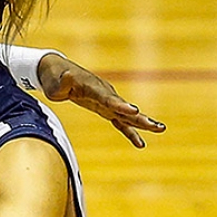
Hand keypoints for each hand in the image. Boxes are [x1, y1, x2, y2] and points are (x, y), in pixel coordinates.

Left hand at [37, 53, 163, 147]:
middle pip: (124, 108)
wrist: (59, 73)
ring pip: (127, 115)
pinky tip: (140, 144)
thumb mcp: (56, 81)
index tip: (134, 111)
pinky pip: (120, 122)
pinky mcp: (105, 109)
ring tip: (160, 129)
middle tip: (156, 125)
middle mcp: (106, 95)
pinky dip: (130, 132)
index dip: (120, 105)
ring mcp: (107, 102)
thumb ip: (63, 82)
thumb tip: (67, 77)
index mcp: (94, 88)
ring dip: (143, 123)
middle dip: (140, 118)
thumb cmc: (56, 78)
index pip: (108, 98)